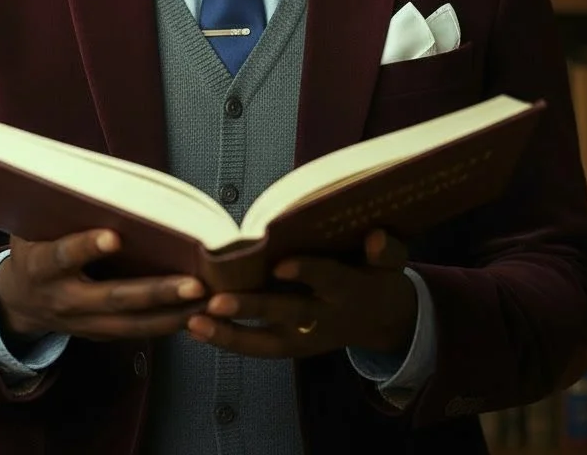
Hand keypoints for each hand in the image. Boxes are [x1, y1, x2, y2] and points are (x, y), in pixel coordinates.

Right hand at [0, 229, 207, 345]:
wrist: (18, 302)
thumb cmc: (34, 248)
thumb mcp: (32, 226)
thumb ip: (62, 209)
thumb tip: (99, 173)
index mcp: (41, 267)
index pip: (63, 256)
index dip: (86, 247)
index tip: (113, 236)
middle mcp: (64, 300)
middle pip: (113, 298)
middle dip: (156, 292)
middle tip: (193, 283)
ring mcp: (83, 323)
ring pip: (133, 324)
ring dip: (174, 313)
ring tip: (209, 300)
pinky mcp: (101, 334)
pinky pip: (138, 332)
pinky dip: (169, 323)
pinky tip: (198, 313)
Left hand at [186, 229, 416, 358]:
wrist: (386, 323)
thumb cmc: (379, 278)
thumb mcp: (392, 264)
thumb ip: (386, 251)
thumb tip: (376, 238)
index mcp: (349, 291)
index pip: (327, 279)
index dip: (306, 272)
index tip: (279, 263)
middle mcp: (324, 318)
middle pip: (286, 314)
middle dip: (252, 309)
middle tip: (217, 302)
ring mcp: (306, 337)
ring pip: (265, 342)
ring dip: (228, 334)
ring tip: (193, 323)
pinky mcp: (292, 347)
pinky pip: (259, 348)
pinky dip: (228, 341)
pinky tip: (196, 329)